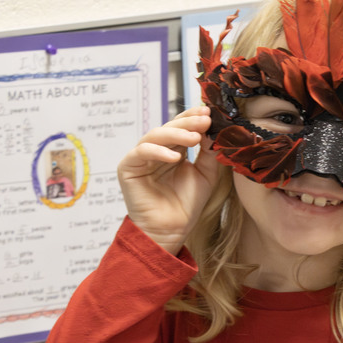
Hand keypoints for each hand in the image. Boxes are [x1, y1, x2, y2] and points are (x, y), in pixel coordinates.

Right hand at [116, 106, 219, 252]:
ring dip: (176, 134)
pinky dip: (158, 151)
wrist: (172, 230)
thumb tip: (213, 130)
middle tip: (205, 119)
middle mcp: (157, 150)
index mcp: (174, 149)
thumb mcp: (206, 174)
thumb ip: (209, 152)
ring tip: (194, 138)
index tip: (210, 112)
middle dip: (188, 122)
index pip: (182, 126)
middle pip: (170, 127)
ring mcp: (141, 157)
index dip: (194, 117)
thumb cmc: (187, 204)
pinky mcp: (128, 167)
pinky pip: (141, 152)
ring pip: (155, 135)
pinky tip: (175, 157)